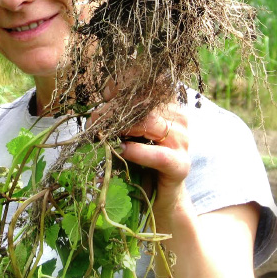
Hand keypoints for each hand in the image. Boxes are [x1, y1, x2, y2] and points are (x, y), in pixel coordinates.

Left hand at [89, 81, 191, 224]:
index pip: (149, 82)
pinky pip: (158, 154)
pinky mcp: (180, 165)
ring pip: (150, 123)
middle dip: (115, 108)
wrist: (159, 195)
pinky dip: (138, 152)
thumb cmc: (140, 157)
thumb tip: (102, 97)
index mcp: (168, 104)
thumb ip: (119, 112)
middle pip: (145, 102)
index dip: (127, 82)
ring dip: (122, 127)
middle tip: (95, 118)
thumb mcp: (128, 129)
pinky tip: (123, 150)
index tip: (107, 91)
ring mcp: (182, 141)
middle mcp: (178, 118)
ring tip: (103, 134)